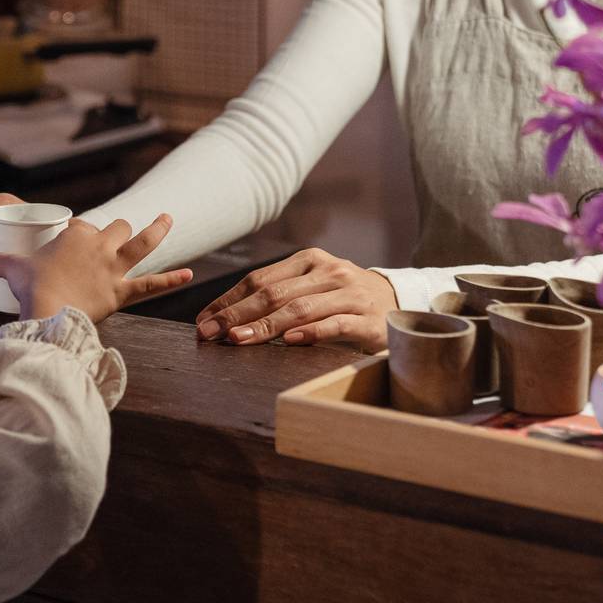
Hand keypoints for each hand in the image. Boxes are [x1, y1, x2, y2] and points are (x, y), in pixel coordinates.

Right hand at [0, 214, 193, 324]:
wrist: (48, 311)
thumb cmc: (32, 287)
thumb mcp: (13, 268)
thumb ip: (3, 262)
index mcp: (75, 233)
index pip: (81, 225)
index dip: (77, 233)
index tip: (70, 245)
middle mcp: (99, 245)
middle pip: (114, 228)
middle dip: (115, 230)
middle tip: (110, 239)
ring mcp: (114, 267)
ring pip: (142, 242)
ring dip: (157, 229)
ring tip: (168, 218)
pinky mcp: (123, 291)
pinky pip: (152, 284)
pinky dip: (171, 280)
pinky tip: (189, 274)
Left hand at [195, 248, 397, 350]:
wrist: (398, 302)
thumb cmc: (343, 298)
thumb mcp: (312, 288)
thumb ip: (279, 297)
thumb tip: (228, 320)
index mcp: (309, 260)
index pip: (259, 279)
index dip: (228, 300)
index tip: (204, 320)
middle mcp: (329, 271)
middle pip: (274, 293)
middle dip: (237, 314)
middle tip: (210, 333)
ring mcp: (350, 294)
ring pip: (300, 308)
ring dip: (265, 326)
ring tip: (238, 339)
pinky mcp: (368, 319)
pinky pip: (335, 324)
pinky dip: (310, 333)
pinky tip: (289, 341)